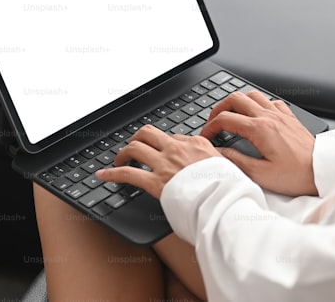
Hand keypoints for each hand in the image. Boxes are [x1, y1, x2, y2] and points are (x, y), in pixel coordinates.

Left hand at [95, 125, 221, 197]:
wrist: (225, 201)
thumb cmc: (230, 189)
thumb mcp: (231, 168)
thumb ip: (218, 162)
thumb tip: (218, 165)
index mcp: (198, 144)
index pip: (173, 137)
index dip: (163, 144)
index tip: (160, 152)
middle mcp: (178, 149)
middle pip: (149, 133)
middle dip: (137, 138)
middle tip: (134, 148)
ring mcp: (165, 164)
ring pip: (135, 147)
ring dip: (123, 153)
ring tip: (119, 161)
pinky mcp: (154, 181)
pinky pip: (126, 173)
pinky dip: (111, 173)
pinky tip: (103, 175)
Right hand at [201, 90, 318, 196]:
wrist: (321, 171)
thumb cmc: (296, 175)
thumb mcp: (260, 174)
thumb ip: (236, 161)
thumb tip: (218, 152)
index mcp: (260, 130)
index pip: (225, 119)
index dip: (210, 126)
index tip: (206, 136)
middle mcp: (269, 117)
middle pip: (236, 98)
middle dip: (219, 108)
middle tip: (214, 121)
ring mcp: (281, 115)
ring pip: (252, 95)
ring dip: (237, 102)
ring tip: (231, 115)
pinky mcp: (290, 117)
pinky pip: (270, 100)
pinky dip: (258, 104)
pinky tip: (256, 115)